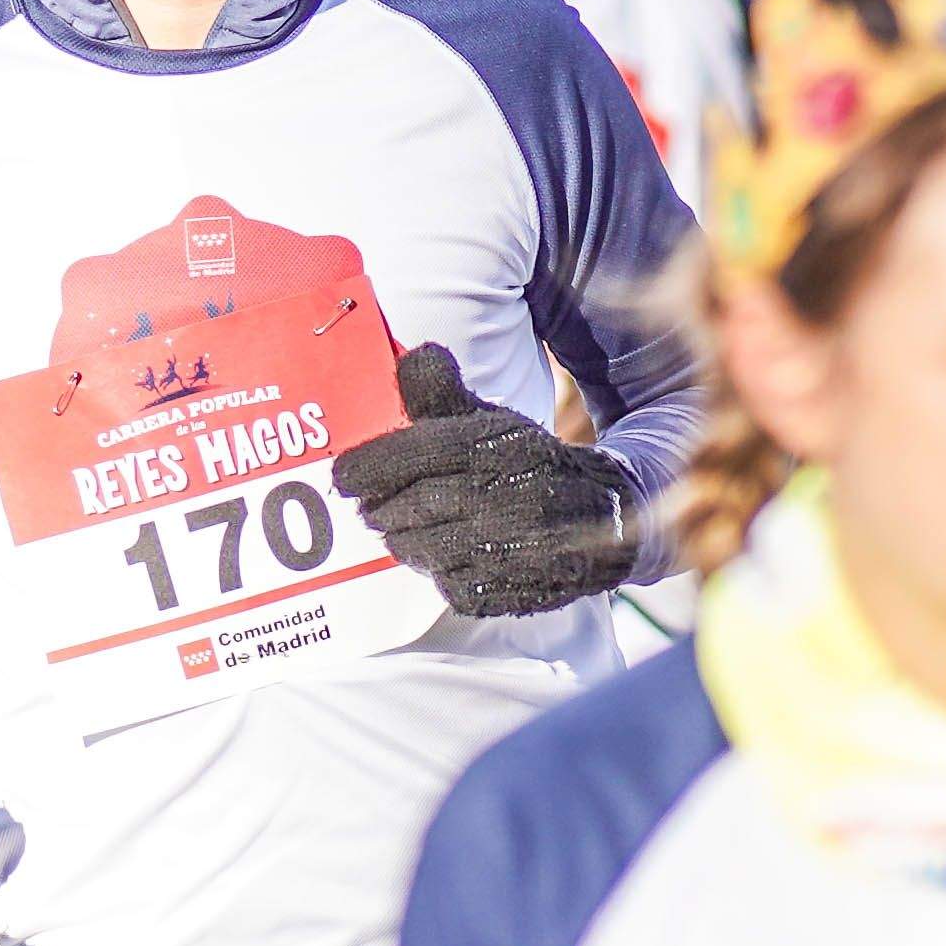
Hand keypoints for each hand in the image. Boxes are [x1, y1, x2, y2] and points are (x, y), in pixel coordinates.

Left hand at [330, 347, 643, 617]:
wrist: (605, 516)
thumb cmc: (527, 463)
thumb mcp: (491, 420)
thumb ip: (443, 395)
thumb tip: (411, 355)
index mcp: (499, 446)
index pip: (418, 452)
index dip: (370, 466)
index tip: (340, 477)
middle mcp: (509, 497)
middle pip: (414, 508)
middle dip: (381, 510)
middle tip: (365, 509)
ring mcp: (516, 550)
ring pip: (428, 551)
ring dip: (405, 543)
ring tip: (397, 531)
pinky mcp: (519, 591)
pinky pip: (455, 588)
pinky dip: (439, 574)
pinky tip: (440, 558)